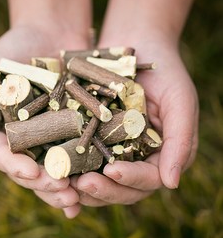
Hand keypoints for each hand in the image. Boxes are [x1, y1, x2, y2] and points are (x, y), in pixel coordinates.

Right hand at [0, 26, 87, 217]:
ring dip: (65, 187)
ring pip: (56, 170)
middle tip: (62, 192)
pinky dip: (86, 171)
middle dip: (45, 184)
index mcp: (2, 133)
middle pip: (32, 171)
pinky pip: (80, 154)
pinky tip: (95, 184)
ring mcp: (52, 138)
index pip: (4, 158)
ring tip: (77, 197)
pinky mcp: (75, 131)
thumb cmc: (11, 52)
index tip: (31, 172)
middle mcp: (26, 142)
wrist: (51, 32)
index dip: (16, 167)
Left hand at [71, 39, 198, 206]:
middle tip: (83, 184)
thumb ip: (181, 141)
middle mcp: (138, 160)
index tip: (112, 171)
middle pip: (123, 189)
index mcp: (161, 156)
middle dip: (104, 189)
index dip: (132, 179)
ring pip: (101, 181)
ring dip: (84, 188)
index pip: (148, 179)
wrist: (137, 48)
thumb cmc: (163, 73)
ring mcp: (114, 152)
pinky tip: (57, 170)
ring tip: (66, 184)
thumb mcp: (179, 101)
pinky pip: (84, 162)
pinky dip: (72, 170)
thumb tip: (171, 184)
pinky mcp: (95, 142)